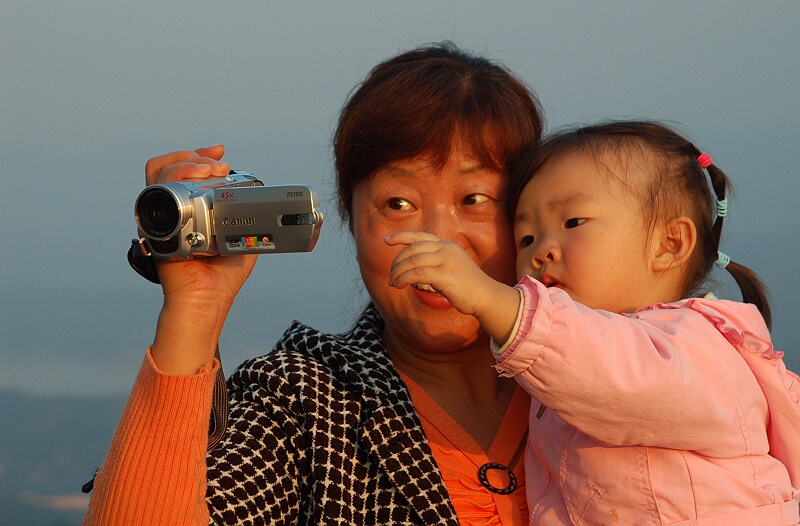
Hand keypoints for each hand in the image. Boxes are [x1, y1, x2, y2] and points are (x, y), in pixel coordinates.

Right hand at [143, 145, 257, 373]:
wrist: (209, 299)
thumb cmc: (223, 277)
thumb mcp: (245, 239)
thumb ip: (250, 220)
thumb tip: (270, 202)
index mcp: (189, 211)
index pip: (185, 173)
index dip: (200, 157)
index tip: (220, 154)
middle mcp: (171, 210)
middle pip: (170, 167)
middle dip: (195, 157)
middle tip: (219, 163)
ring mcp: (160, 216)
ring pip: (160, 174)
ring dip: (186, 163)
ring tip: (211, 169)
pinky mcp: (154, 226)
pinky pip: (154, 193)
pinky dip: (171, 179)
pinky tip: (194, 180)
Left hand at [386, 231, 496, 317]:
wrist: (485, 296)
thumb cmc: (466, 285)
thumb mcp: (450, 266)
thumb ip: (433, 262)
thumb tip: (410, 267)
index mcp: (446, 245)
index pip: (419, 236)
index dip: (401, 236)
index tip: (386, 240)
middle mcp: (446, 249)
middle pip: (412, 249)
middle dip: (397, 262)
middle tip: (390, 276)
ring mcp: (446, 261)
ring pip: (412, 261)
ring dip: (398, 273)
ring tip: (393, 283)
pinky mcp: (445, 276)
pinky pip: (417, 274)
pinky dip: (404, 279)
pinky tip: (400, 286)